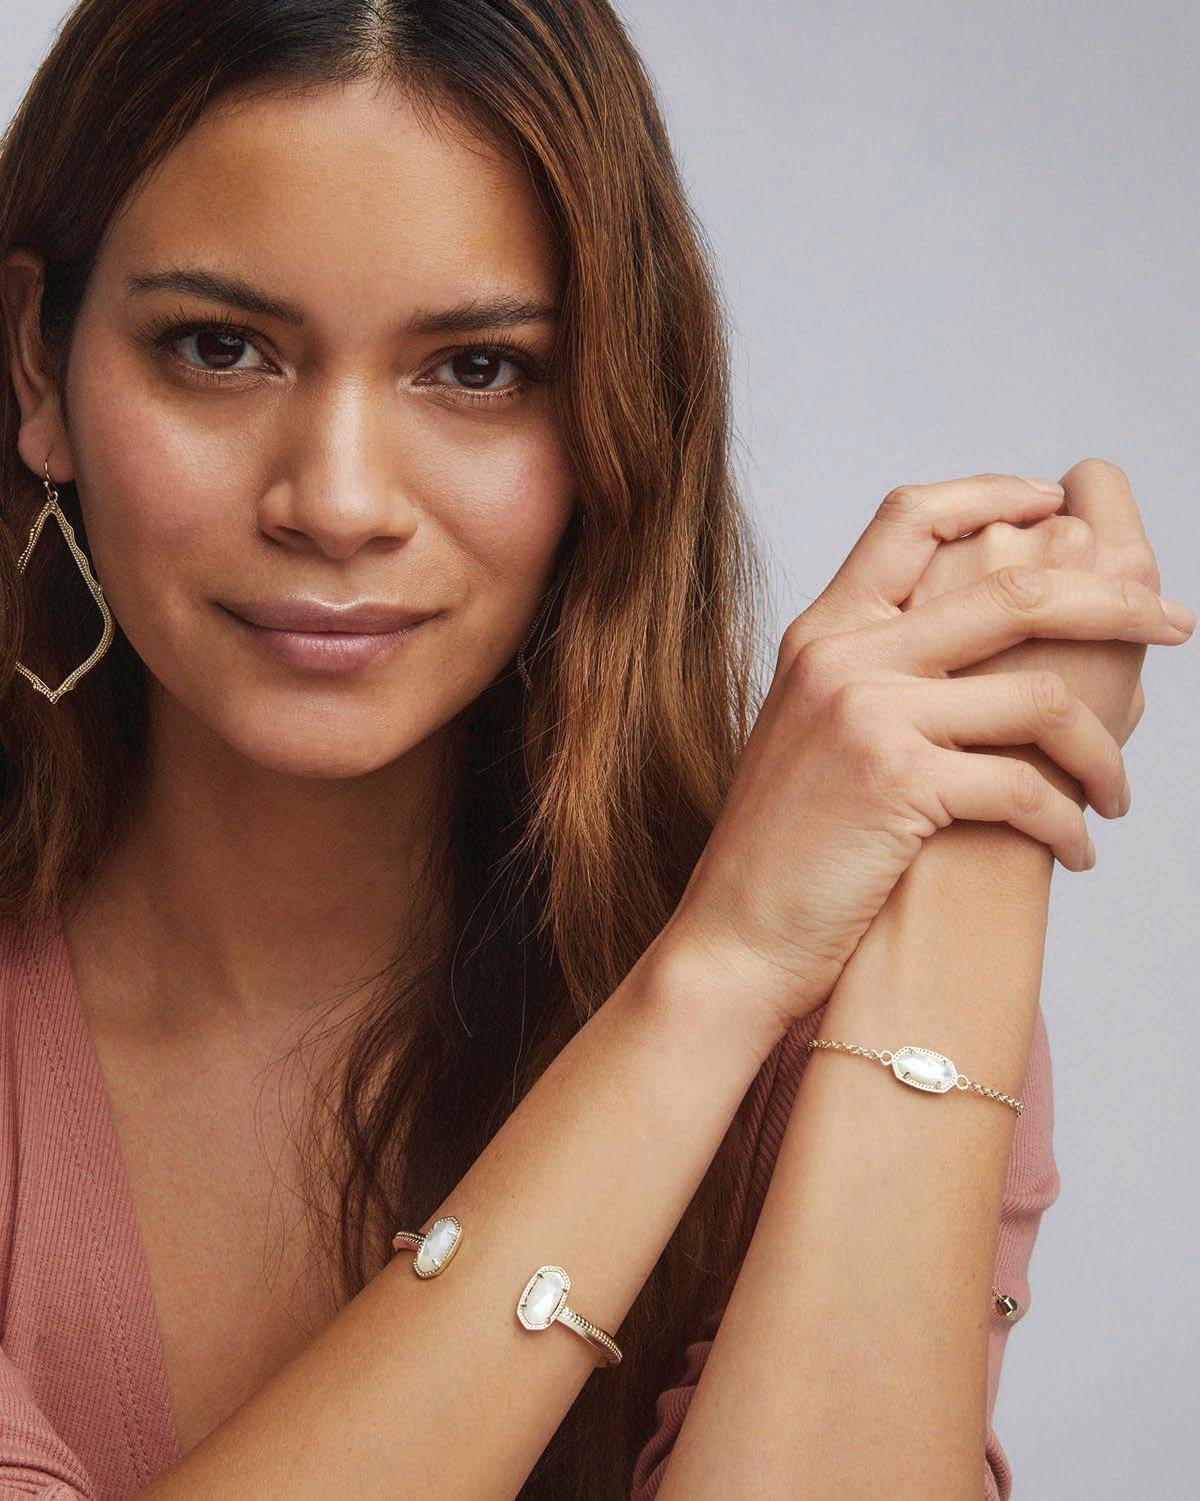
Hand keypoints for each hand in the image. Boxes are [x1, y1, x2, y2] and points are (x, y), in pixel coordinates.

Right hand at [661, 471, 1194, 1038]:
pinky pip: (1027, 787)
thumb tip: (999, 656)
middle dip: (1116, 602)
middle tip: (1175, 623)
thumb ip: (881, 675)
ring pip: (1043, 696)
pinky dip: (1070, 823)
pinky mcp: (898, 783)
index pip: (911, 517)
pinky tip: (1076, 852)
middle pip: (1013, 588)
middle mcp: (844, 656)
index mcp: (823, 632)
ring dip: (1106, 752)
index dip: (994, 493)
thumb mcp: (814, 730)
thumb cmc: (788, 846)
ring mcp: (869, 714)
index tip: (1057, 502)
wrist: (736, 934)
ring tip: (1115, 794)